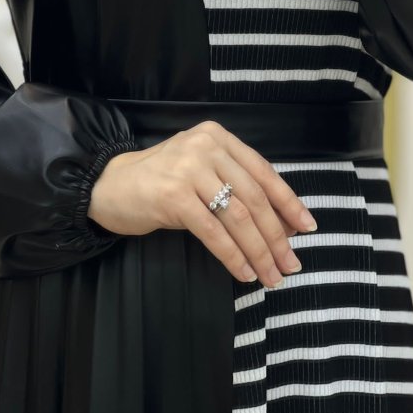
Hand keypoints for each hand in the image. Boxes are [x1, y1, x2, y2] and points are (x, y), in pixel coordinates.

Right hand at [87, 120, 317, 288]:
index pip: (262, 172)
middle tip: (290, 265)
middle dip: (277, 236)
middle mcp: (204, 147)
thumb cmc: (156, 183)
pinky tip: (244, 272)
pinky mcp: (173, 196)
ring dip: (259, 251)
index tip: (306, 229)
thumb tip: (282, 224)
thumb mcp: (198, 173)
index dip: (288, 203)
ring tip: (271, 275)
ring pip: (238, 217)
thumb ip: (233, 186)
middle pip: (254, 198)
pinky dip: (233, 256)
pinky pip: (213, 232)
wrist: (106, 187)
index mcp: (216, 137)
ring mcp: (188, 170)